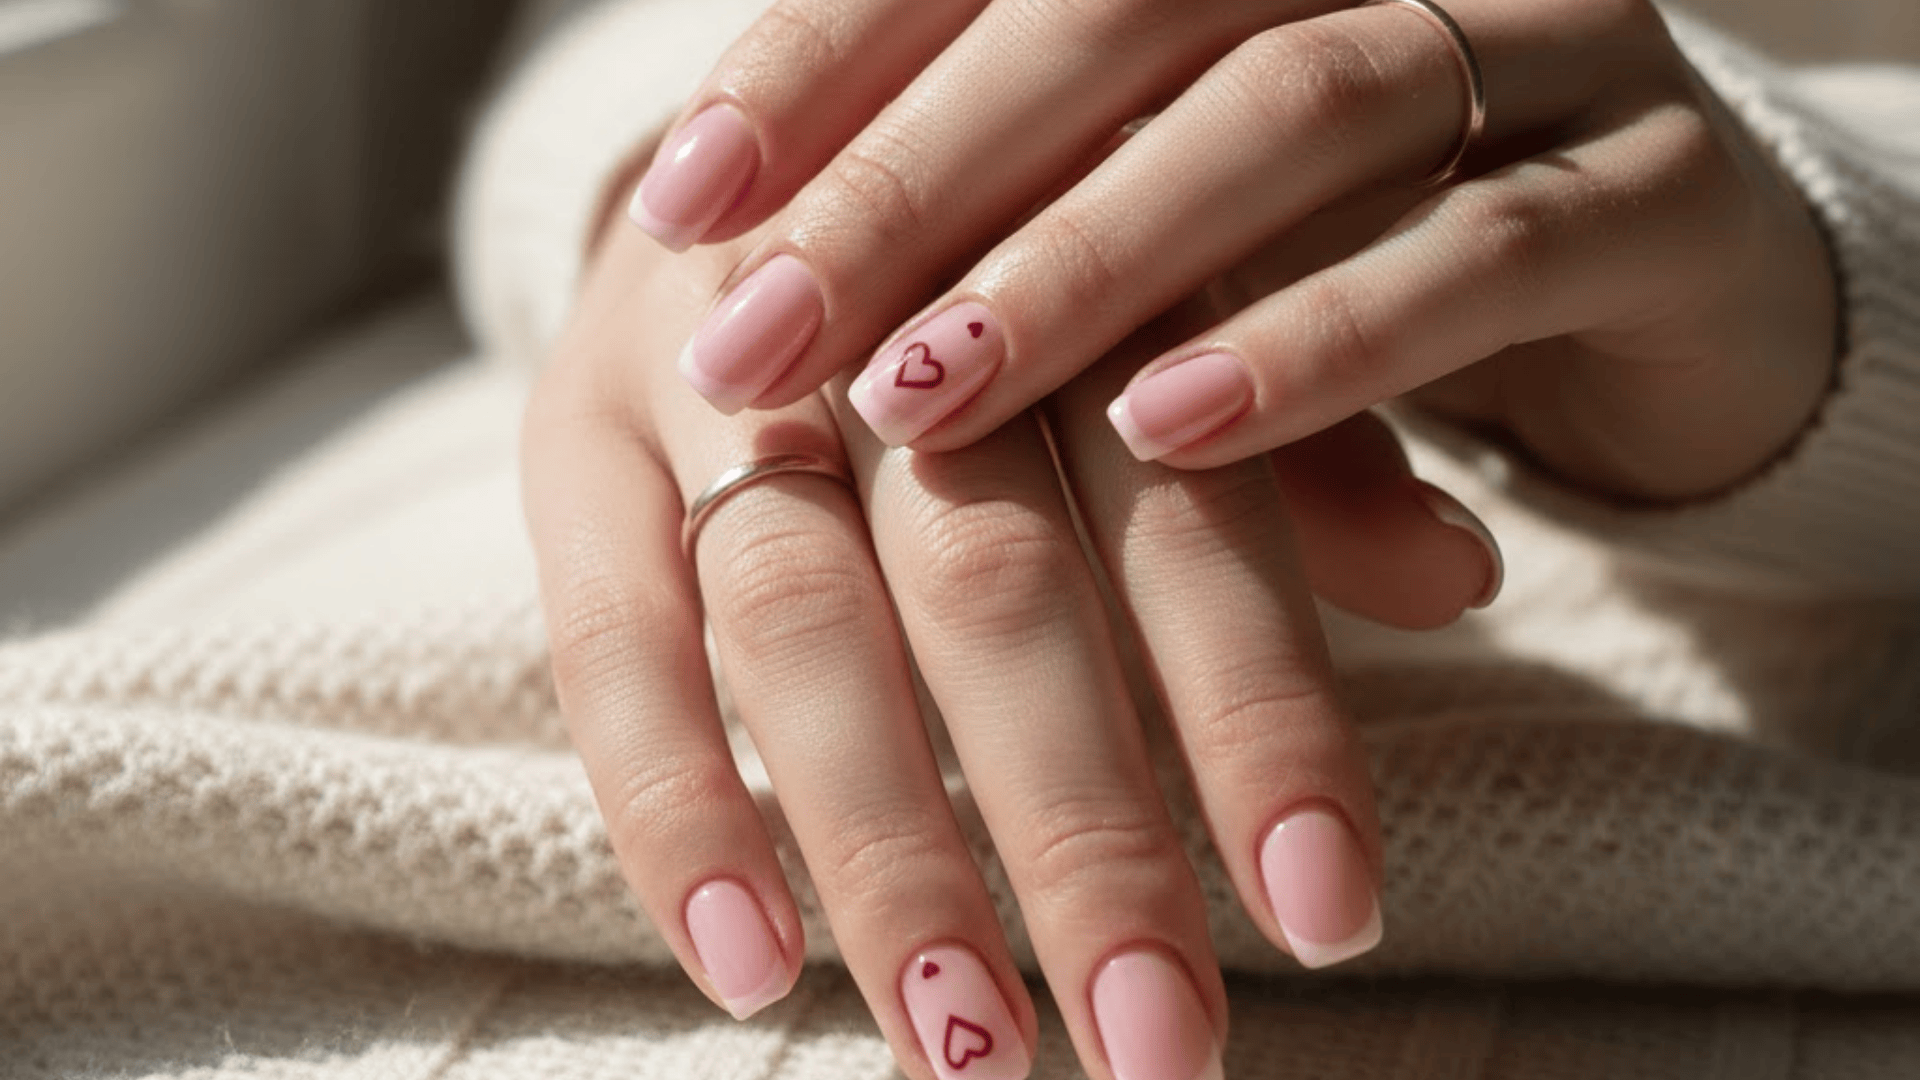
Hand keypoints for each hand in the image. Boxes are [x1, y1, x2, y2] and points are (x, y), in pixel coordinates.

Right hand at [523, 216, 1494, 1078]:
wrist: (766, 146)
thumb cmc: (1008, 280)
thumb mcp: (1161, 320)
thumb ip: (1293, 447)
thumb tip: (1461, 576)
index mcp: (1067, 266)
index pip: (1186, 505)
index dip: (1256, 712)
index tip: (1324, 919)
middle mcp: (880, 313)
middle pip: (989, 579)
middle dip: (1078, 827)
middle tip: (1157, 1049)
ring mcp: (705, 372)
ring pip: (800, 618)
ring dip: (887, 846)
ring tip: (970, 1048)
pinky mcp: (568, 441)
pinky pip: (604, 637)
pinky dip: (673, 803)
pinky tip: (745, 966)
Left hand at [632, 0, 1835, 501]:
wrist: (1673, 304)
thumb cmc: (1364, 264)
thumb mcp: (1172, 241)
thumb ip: (1012, 235)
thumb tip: (738, 317)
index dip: (825, 58)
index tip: (679, 196)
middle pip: (1114, 11)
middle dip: (912, 181)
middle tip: (756, 335)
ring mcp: (1547, 42)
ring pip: (1286, 111)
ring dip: (1083, 263)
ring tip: (918, 398)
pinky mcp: (1659, 195)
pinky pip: (1472, 254)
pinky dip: (1310, 343)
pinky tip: (1163, 431)